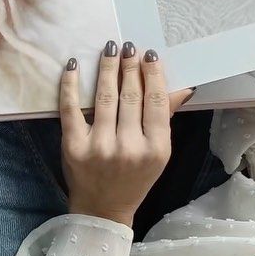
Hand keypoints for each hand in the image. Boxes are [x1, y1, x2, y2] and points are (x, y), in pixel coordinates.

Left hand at [60, 41, 192, 226]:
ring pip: (104, 97)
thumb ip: (165, 119)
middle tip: (128, 46)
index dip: (152, 75)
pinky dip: (71, 84)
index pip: (156, 102)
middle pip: (131, 96)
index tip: (149, 54)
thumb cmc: (134, 178)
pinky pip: (71, 108)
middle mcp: (129, 148)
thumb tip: (184, 87)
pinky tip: (74, 65)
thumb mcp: (158, 153)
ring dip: (107, 68)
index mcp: (156, 149)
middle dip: (129, 66)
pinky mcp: (73, 146)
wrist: (102, 209)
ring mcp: (100, 147)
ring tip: (109, 49)